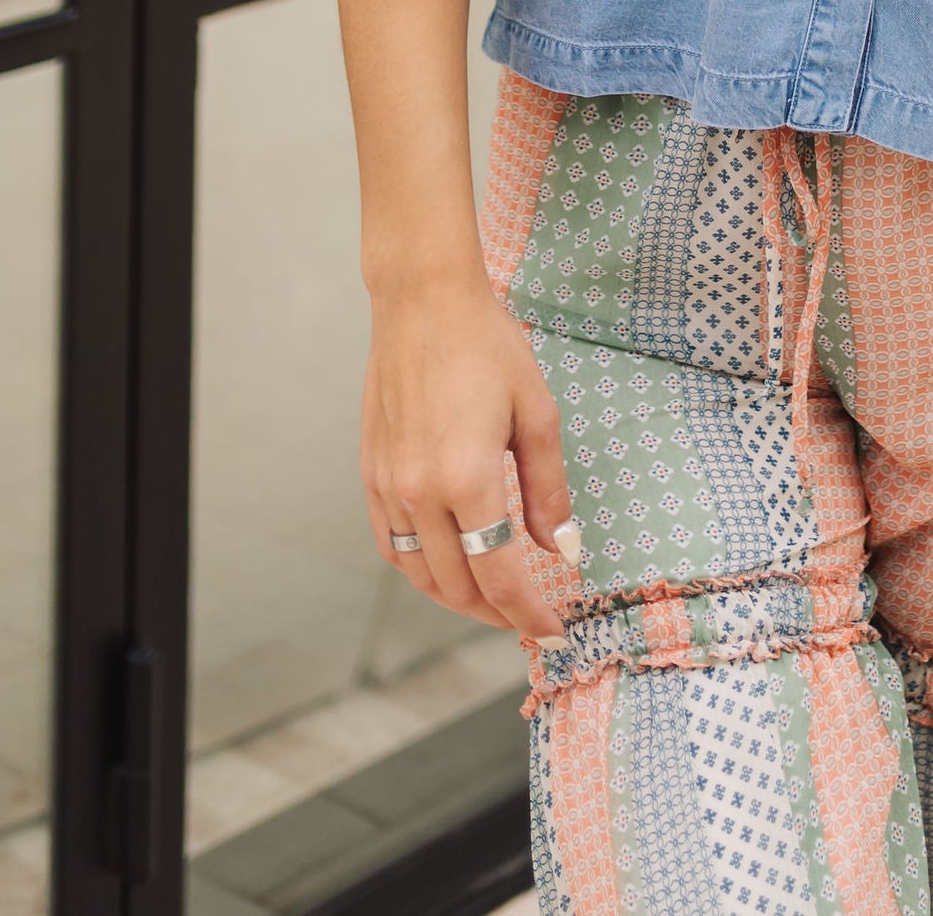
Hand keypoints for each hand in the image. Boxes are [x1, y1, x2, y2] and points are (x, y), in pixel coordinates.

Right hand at [361, 272, 576, 637]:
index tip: (553, 632)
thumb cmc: (487, 346)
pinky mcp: (370, 473)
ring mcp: (387, 485)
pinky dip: (417, 569)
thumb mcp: (537, 413)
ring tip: (491, 600)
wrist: (424, 301)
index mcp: (467, 479)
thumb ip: (548, 490)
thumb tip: (563, 550)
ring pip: (418, 574)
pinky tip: (443, 566)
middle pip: (457, 585)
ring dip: (455, 598)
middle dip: (496, 613)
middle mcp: (419, 492)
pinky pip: (389, 544)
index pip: (499, 576)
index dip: (528, 614)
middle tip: (529, 618)